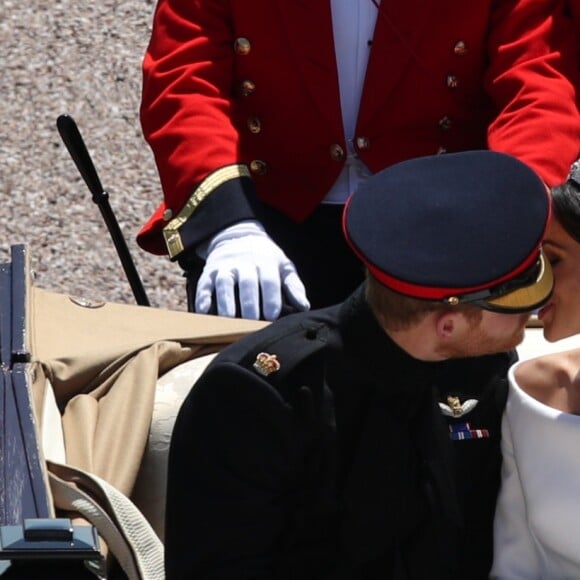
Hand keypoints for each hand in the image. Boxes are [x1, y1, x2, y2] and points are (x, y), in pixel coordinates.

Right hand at [195, 220, 309, 319]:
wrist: (239, 237)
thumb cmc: (266, 259)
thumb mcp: (283, 267)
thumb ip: (294, 286)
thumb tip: (304, 306)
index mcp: (265, 262)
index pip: (269, 280)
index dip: (271, 297)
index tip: (272, 315)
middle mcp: (243, 263)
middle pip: (246, 282)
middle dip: (249, 303)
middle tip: (251, 322)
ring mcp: (224, 267)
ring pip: (224, 284)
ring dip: (226, 302)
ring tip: (229, 320)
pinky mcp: (208, 273)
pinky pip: (204, 285)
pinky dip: (202, 298)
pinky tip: (205, 312)